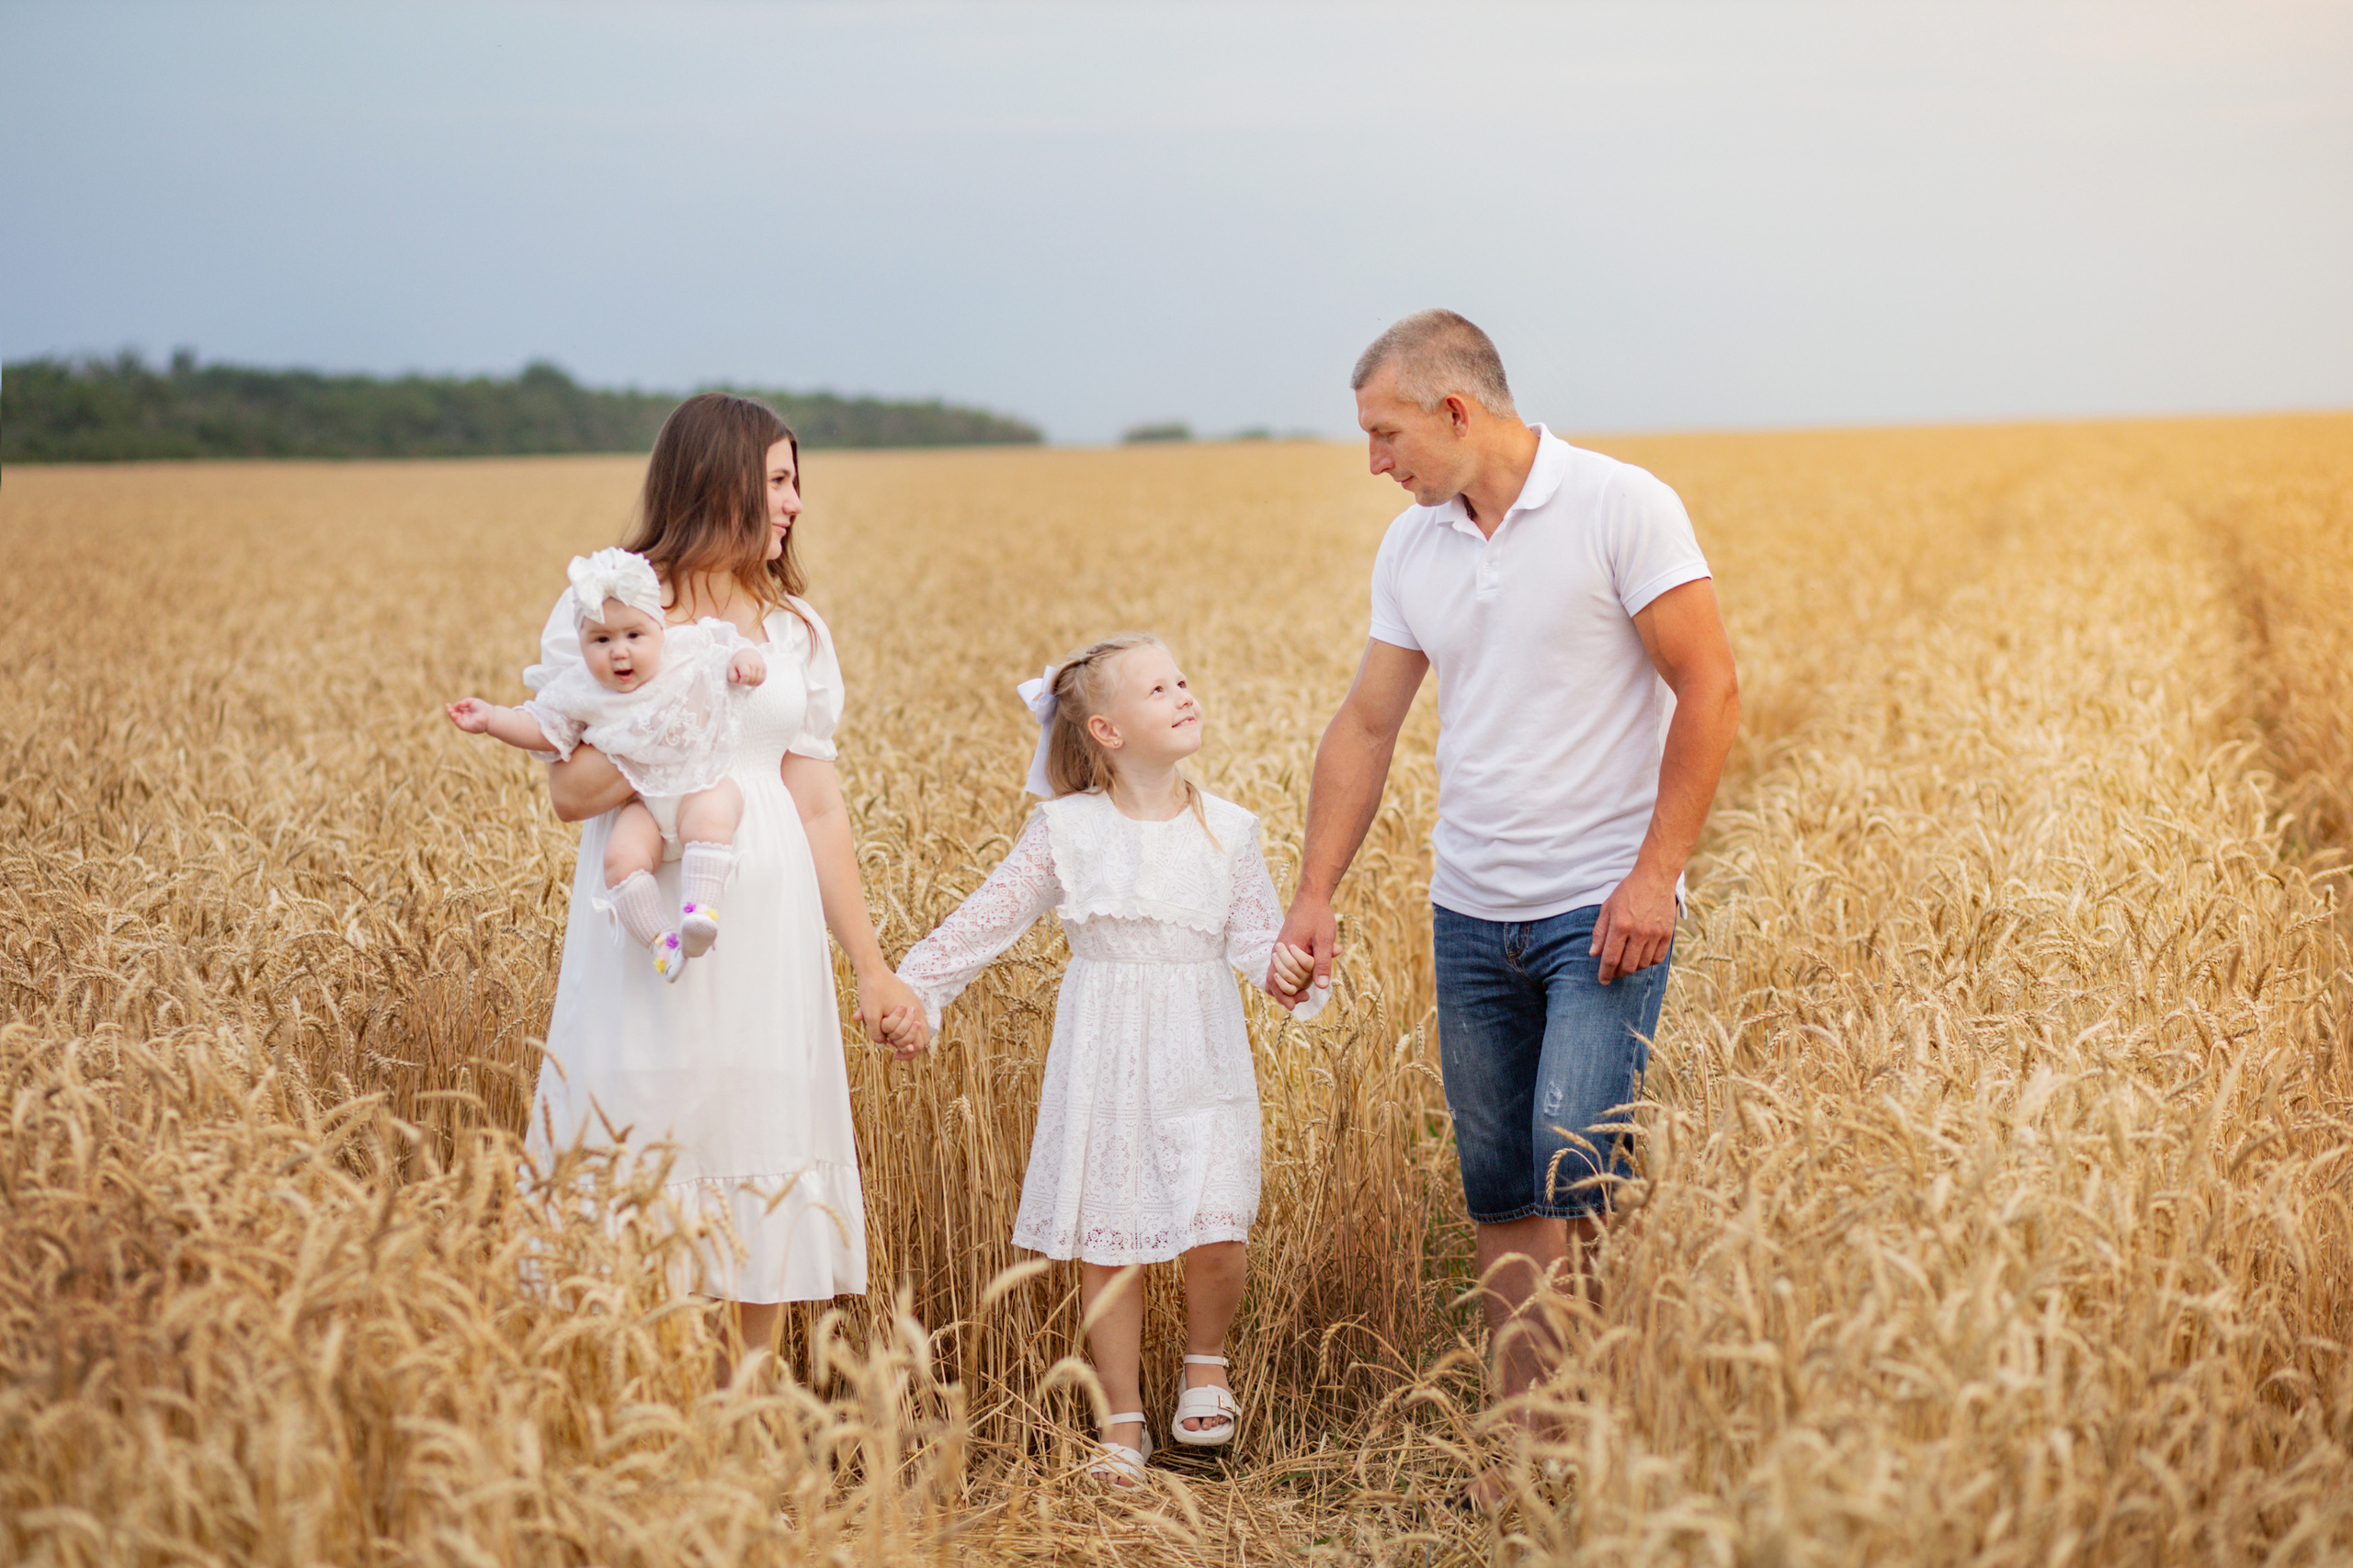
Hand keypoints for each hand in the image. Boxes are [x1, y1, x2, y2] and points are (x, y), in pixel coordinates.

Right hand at [446, 698, 494, 733]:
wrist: (490, 715)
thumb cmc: (483, 708)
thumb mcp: (471, 702)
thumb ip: (462, 703)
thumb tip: (454, 706)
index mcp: (467, 713)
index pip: (457, 711)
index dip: (451, 708)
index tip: (447, 704)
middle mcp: (466, 718)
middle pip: (454, 715)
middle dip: (450, 711)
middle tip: (447, 707)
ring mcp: (466, 723)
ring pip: (455, 720)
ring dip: (451, 715)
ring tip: (450, 710)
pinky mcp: (467, 727)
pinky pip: (459, 724)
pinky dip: (455, 719)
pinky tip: (454, 714)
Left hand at [729, 650, 766, 686]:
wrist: (747, 654)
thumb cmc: (738, 664)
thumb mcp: (731, 669)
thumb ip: (733, 678)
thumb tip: (741, 682)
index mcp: (743, 662)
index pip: (746, 675)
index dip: (742, 681)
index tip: (739, 679)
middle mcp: (753, 662)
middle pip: (752, 678)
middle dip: (746, 682)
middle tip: (743, 679)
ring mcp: (760, 665)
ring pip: (758, 680)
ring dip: (752, 683)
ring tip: (747, 680)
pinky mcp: (764, 667)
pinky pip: (762, 679)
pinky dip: (757, 682)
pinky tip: (752, 680)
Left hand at [856, 969, 930, 1059]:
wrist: (873, 970)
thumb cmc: (872, 992)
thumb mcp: (871, 1015)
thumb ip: (877, 1034)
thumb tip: (883, 1046)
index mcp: (912, 1014)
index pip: (919, 1044)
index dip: (908, 1053)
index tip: (895, 1055)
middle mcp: (918, 1009)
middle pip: (922, 1038)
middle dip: (907, 1045)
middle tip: (892, 1045)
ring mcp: (916, 1003)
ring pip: (920, 1028)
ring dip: (907, 1035)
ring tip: (891, 1036)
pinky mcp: (912, 998)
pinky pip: (916, 1018)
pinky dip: (907, 1026)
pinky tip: (894, 1025)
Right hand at [1266, 891, 1335, 1005]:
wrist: (1311, 899)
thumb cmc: (1318, 917)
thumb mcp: (1324, 939)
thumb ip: (1322, 963)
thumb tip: (1322, 986)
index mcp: (1284, 951)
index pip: (1276, 980)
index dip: (1285, 995)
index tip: (1296, 1004)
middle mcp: (1278, 952)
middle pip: (1274, 980)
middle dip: (1287, 993)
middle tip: (1305, 997)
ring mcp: (1280, 951)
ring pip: (1276, 975)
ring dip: (1288, 986)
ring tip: (1303, 993)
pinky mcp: (1285, 949)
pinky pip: (1282, 968)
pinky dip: (1289, 977)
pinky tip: (1303, 980)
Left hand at [1591, 865, 1676, 983]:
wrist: (1655, 877)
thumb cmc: (1628, 891)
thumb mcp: (1608, 907)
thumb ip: (1600, 931)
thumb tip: (1594, 953)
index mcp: (1620, 925)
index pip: (1611, 959)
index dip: (1605, 973)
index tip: (1603, 980)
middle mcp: (1639, 932)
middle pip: (1628, 966)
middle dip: (1618, 973)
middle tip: (1614, 972)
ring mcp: (1655, 934)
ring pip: (1643, 964)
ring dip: (1633, 968)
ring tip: (1627, 962)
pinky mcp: (1668, 934)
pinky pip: (1658, 958)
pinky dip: (1649, 962)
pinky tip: (1642, 957)